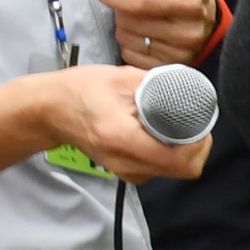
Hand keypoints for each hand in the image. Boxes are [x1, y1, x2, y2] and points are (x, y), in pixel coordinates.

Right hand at [35, 65, 210, 181]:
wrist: (49, 110)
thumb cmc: (79, 90)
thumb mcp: (120, 77)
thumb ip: (157, 84)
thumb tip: (189, 89)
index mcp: (122, 138)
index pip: (177, 160)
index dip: (198, 146)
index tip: (200, 126)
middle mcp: (124, 162)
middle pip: (181, 171)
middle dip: (195, 149)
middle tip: (194, 126)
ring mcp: (124, 171)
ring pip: (172, 172)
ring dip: (182, 153)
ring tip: (175, 128)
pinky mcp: (125, 172)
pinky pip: (159, 170)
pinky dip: (168, 155)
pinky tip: (161, 136)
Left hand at [97, 0, 221, 69]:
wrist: (207, 16)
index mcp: (189, 2)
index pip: (143, 2)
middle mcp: (188, 32)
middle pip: (132, 22)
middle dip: (122, 9)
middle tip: (129, 2)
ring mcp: (181, 53)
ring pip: (128, 40)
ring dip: (124, 26)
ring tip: (136, 17)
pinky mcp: (170, 66)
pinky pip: (132, 57)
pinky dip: (129, 44)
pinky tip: (139, 33)